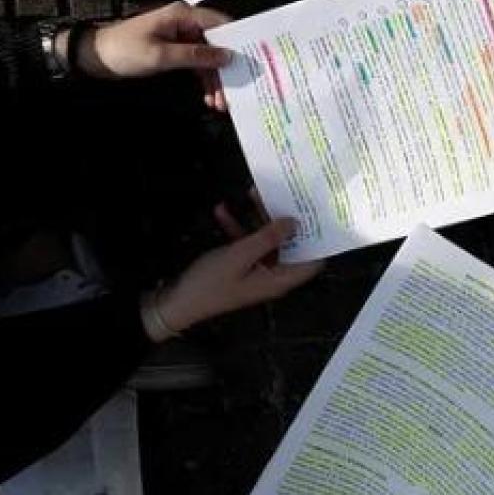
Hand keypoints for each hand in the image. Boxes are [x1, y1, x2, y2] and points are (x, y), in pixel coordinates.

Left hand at [69, 3, 232, 101]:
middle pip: (217, 45)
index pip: (221, 24)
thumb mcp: (162, 55)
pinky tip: (209, 97)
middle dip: (226, 70)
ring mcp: (180, 38)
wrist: (93, 57)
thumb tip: (226, 56)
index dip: (237, 42)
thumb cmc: (125, 51)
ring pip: (208, 58)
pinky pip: (197, 64)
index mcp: (183, 16)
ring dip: (215, 80)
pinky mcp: (174, 51)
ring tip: (221, 103)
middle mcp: (185, 23)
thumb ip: (196, 55)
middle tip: (234, 93)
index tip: (251, 62)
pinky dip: (204, 81)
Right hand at [151, 204, 322, 336]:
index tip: (317, 212)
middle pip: (289, 245)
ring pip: (266, 241)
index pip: (313, 262)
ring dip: (258, 218)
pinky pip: (245, 244)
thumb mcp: (240, 256)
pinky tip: (222, 210)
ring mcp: (255, 271)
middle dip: (284, 219)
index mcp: (279, 279)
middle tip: (282, 193)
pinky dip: (237, 228)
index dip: (318, 239)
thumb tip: (296, 221)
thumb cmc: (211, 282)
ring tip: (251, 192)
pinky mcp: (239, 267)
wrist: (175, 302)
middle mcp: (272, 275)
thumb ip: (268, 237)